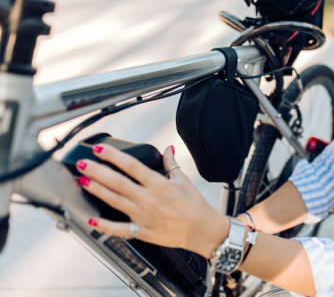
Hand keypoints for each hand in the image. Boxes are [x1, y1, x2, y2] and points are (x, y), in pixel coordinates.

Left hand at [76, 144, 228, 257]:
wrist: (202, 230)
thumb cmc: (194, 206)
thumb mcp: (184, 180)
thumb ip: (171, 163)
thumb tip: (168, 148)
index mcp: (158, 184)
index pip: (131, 166)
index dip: (114, 156)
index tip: (100, 150)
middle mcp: (148, 199)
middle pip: (117, 182)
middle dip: (98, 171)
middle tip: (83, 164)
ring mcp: (143, 216)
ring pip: (115, 201)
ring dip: (97, 191)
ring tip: (83, 181)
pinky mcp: (142, 231)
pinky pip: (119, 229)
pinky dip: (105, 226)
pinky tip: (92, 219)